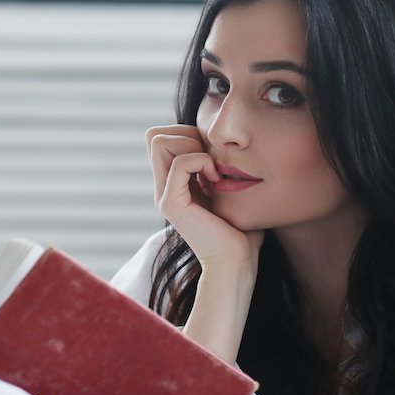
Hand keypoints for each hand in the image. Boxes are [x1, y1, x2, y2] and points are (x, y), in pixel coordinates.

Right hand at [144, 125, 262, 273]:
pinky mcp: (172, 204)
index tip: (211, 154)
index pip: (160, 137)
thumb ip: (216, 167)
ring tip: (211, 169)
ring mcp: (164, 195)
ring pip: (159, 142)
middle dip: (186, 135)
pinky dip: (201, 161)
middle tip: (210, 159)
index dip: (185, 133)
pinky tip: (215, 179)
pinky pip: (180, 163)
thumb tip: (223, 143)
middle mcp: (162, 187)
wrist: (236, 261)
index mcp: (172, 182)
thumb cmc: (240, 228)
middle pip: (154, 136)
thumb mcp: (225, 189)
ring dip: (192, 146)